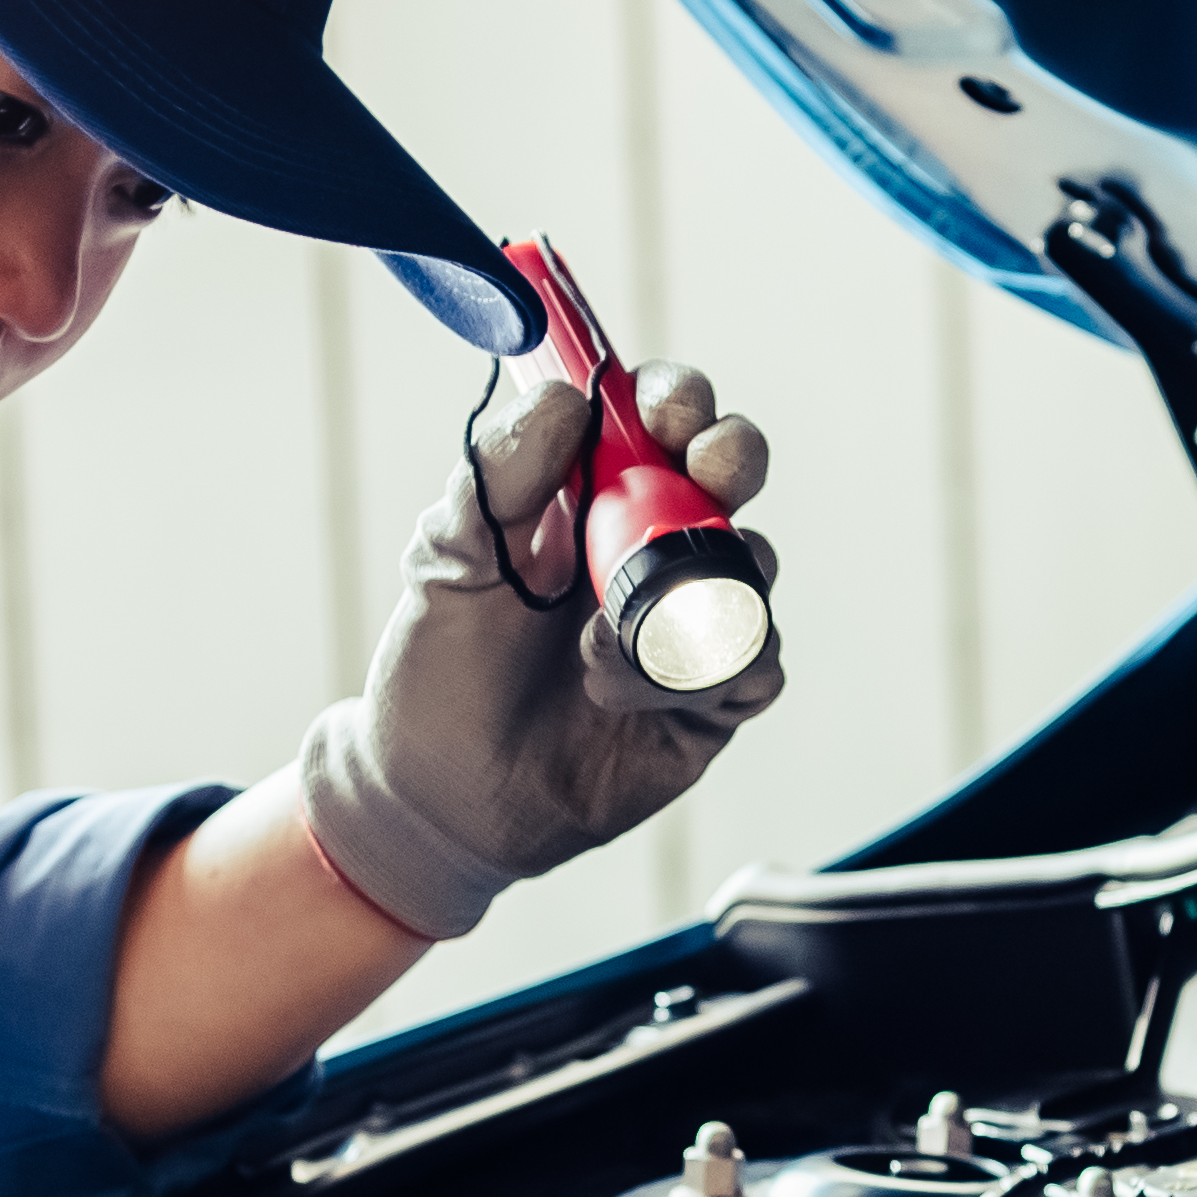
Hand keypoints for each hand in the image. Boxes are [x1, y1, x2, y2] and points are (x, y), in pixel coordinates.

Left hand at [290, 364, 782, 940]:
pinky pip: (756, 663)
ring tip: (596, 648)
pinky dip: (706, 670)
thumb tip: (563, 398)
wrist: (442, 798)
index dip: (675, 399)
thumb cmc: (440, 669)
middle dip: (733, 454)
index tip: (663, 406)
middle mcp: (653, 551)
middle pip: (732, 475)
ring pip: (753, 569)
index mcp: (592, 497)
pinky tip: (625, 693)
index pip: (658, 419)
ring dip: (690, 592)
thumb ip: (499, 472)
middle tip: (709, 468)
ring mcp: (691, 624)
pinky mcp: (711, 701)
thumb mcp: (451, 558)